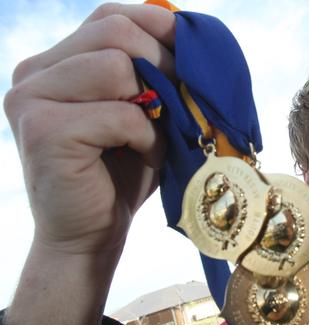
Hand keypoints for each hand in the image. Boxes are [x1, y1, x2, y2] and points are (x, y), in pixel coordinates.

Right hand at [3, 3, 175, 324]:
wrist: (89, 235)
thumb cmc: (122, 173)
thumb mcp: (143, 114)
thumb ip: (154, 75)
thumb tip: (194, 41)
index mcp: (54, 63)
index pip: (108, 16)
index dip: (157, 25)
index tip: (192, 49)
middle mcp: (33, 73)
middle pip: (113, 31)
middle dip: (163, 62)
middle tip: (184, 98)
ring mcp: (30, 99)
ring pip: (115, 66)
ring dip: (153, 104)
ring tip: (154, 136)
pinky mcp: (44, 131)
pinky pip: (119, 114)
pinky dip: (146, 137)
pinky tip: (142, 156)